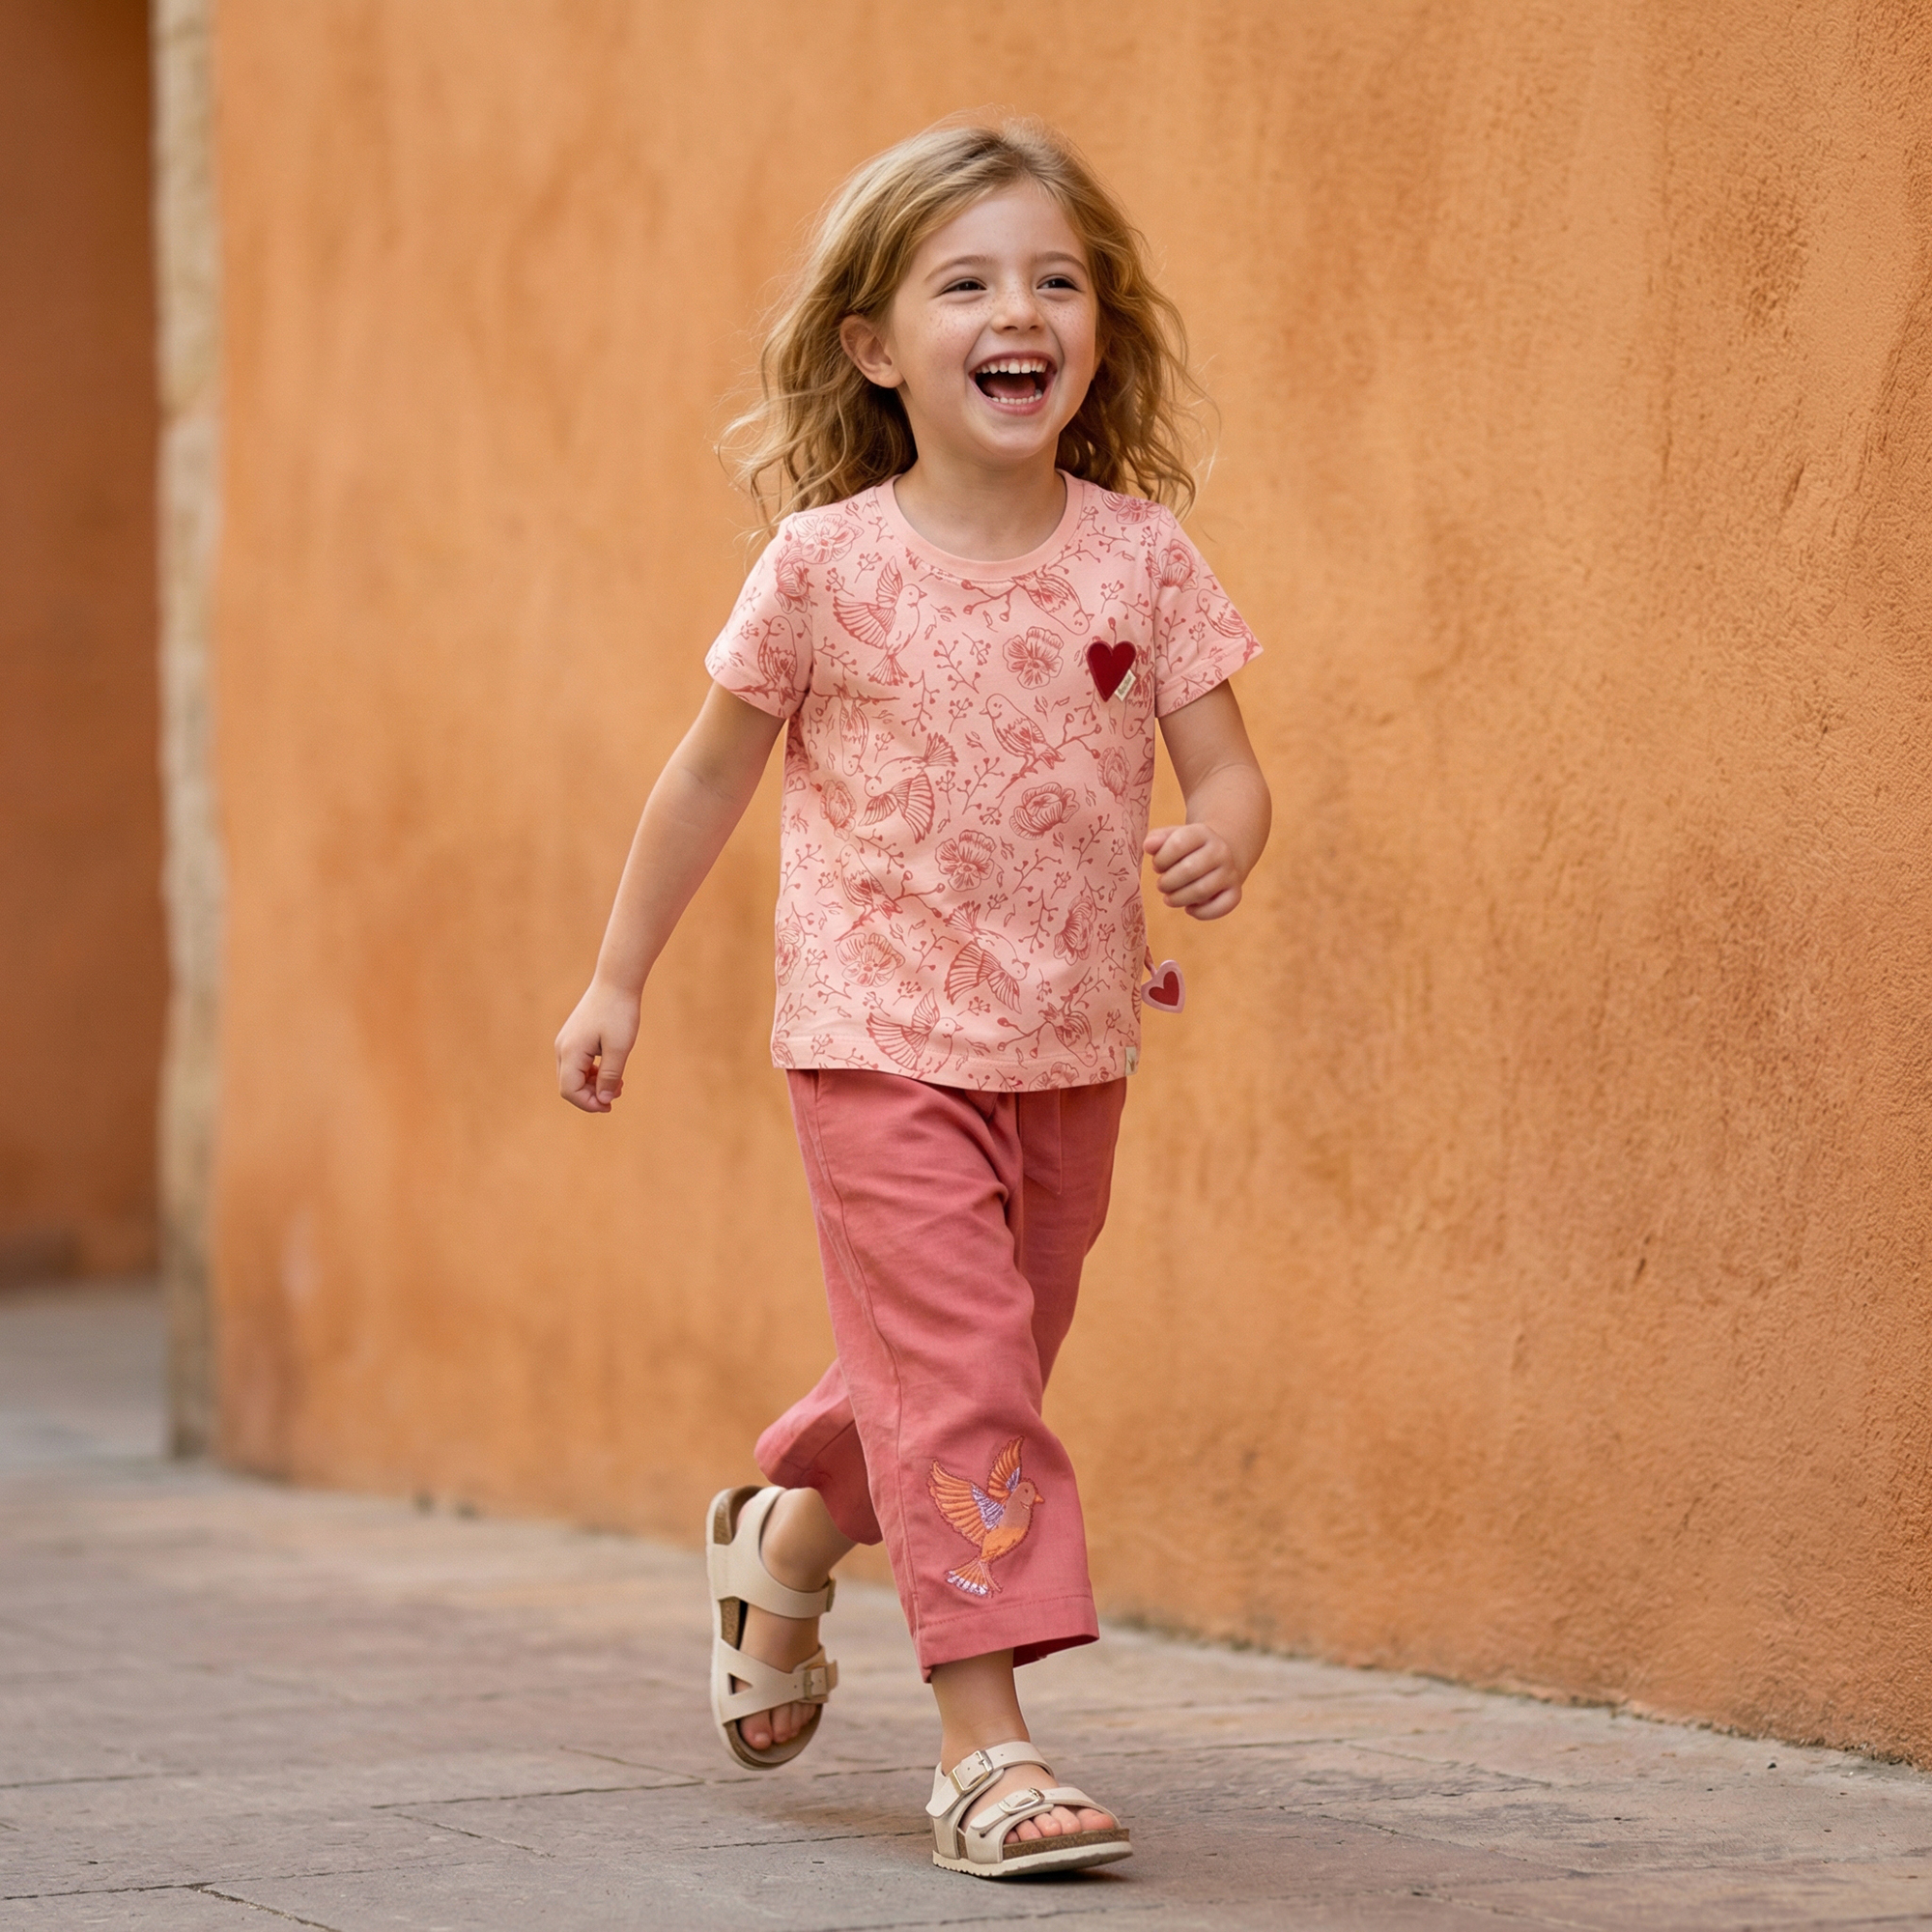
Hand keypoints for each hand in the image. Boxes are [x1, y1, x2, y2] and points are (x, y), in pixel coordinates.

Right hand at [555, 979, 640, 1112]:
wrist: (615, 982)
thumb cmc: (619, 1013)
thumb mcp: (620, 1049)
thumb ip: (610, 1076)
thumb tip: (603, 1101)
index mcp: (571, 1052)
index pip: (570, 1091)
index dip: (589, 1103)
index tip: (611, 1105)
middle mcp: (562, 1048)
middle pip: (569, 1086)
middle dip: (592, 1095)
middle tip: (619, 1093)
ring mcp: (566, 1042)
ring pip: (573, 1076)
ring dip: (593, 1084)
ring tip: (619, 1083)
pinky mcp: (574, 1037)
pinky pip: (578, 1064)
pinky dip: (592, 1072)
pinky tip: (611, 1070)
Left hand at [1143, 822, 1244, 918]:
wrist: (1220, 854)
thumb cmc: (1187, 849)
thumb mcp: (1172, 837)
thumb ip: (1157, 839)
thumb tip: (1148, 846)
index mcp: (1203, 833)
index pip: (1178, 844)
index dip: (1161, 859)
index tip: (1157, 866)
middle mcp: (1221, 851)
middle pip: (1188, 870)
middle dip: (1167, 882)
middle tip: (1161, 885)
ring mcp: (1230, 873)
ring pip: (1201, 891)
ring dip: (1178, 899)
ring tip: (1169, 898)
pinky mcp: (1236, 893)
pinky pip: (1219, 908)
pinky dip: (1200, 913)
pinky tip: (1189, 908)